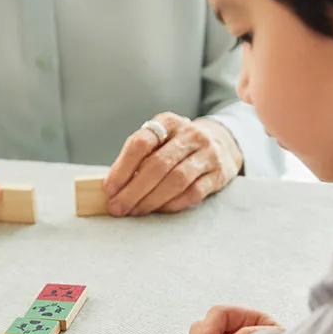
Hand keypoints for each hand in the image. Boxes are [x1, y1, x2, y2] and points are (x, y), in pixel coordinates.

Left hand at [105, 114, 242, 215]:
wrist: (222, 142)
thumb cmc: (178, 145)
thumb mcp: (159, 140)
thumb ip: (137, 157)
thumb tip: (112, 187)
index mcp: (167, 122)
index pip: (141, 142)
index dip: (122, 167)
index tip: (110, 188)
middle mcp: (189, 134)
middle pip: (157, 165)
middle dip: (133, 190)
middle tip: (118, 207)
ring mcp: (207, 153)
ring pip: (176, 180)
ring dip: (151, 200)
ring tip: (135, 211)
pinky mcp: (218, 174)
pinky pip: (193, 193)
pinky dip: (172, 204)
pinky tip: (158, 210)